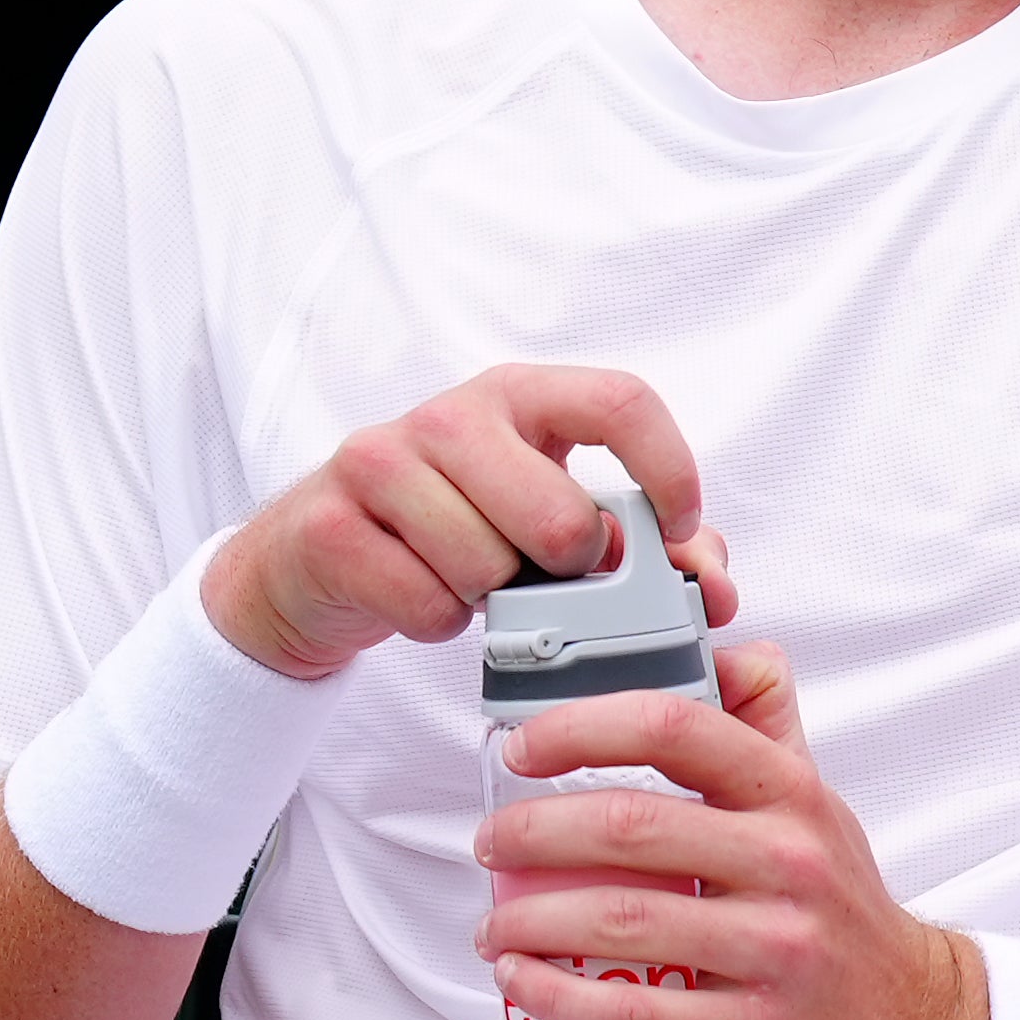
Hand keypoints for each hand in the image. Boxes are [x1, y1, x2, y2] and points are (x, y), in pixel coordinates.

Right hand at [204, 363, 737, 677]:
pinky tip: (421, 594)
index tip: (677, 530)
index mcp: (519, 396)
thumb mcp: (545, 518)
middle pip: (562, 516)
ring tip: (467, 578)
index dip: (668, 471)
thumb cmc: (453, 532)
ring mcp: (381, 462)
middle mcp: (450, 415)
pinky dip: (439, 623)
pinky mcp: (332, 526)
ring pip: (491, 568)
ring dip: (493, 600)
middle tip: (538, 573)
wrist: (310, 561)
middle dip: (566, 571)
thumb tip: (708, 582)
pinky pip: (430, 606)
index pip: (620, 400)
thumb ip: (640, 542)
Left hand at [473, 638, 990, 1019]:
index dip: (583, 727)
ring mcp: (776, 950)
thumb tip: (717, 650)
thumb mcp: (818, 806)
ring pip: (622, 921)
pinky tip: (523, 982)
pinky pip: (636, 1010)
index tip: (522, 747)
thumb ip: (766, 726)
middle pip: (631, 826)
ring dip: (530, 920)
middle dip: (533, 832)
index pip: (677, 728)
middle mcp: (790, 862)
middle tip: (491, 845)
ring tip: (494, 923)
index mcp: (792, 794)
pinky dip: (560, 995)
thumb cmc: (842, 911)